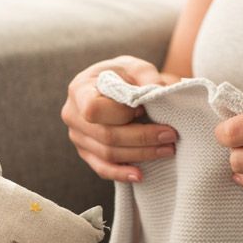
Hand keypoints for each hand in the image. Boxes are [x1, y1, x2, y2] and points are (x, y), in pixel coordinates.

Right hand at [61, 55, 179, 181]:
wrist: (113, 87)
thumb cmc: (123, 75)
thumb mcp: (135, 66)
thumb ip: (147, 75)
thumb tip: (161, 90)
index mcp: (79, 90)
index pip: (94, 109)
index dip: (120, 113)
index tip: (143, 108)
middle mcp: (72, 115)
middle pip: (106, 135)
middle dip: (142, 138)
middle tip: (170, 135)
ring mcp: (78, 137)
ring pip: (108, 154)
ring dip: (140, 155)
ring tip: (167, 150)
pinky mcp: (86, 153)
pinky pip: (101, 169)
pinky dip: (121, 174)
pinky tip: (140, 175)